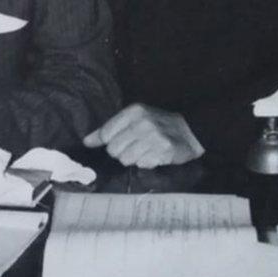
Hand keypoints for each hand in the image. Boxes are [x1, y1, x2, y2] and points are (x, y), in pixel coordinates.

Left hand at [83, 103, 204, 168]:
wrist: (190, 132)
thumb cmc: (157, 125)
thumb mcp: (132, 120)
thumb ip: (108, 130)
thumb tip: (87, 141)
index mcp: (133, 112)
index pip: (106, 134)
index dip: (109, 142)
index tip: (120, 142)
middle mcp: (142, 122)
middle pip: (114, 149)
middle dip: (122, 152)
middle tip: (135, 147)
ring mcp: (154, 136)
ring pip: (126, 159)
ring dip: (134, 159)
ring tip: (145, 151)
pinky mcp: (163, 150)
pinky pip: (142, 164)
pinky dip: (147, 163)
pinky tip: (155, 155)